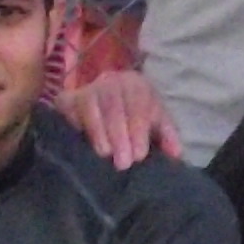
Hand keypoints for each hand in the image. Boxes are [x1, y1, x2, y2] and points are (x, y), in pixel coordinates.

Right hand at [57, 66, 181, 168]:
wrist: (109, 101)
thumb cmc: (137, 116)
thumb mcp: (155, 122)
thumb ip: (166, 136)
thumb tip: (176, 153)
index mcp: (136, 84)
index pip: (138, 104)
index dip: (138, 130)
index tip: (139, 155)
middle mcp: (111, 80)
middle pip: (114, 106)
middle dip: (119, 136)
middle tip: (123, 163)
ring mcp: (88, 88)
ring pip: (90, 107)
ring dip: (98, 133)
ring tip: (105, 154)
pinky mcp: (67, 98)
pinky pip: (68, 108)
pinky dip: (75, 124)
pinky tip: (81, 142)